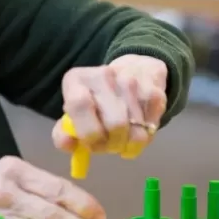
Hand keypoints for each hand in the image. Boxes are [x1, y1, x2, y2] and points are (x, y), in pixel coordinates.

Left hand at [52, 55, 167, 156]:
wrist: (134, 71)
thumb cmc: (96, 101)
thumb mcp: (74, 114)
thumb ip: (64, 134)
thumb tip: (69, 145)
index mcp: (77, 79)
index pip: (80, 104)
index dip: (88, 132)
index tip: (92, 145)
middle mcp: (104, 75)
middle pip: (115, 124)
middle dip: (112, 145)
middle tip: (108, 146)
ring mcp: (131, 81)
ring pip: (136, 131)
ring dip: (129, 143)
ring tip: (121, 136)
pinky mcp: (154, 91)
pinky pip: (151, 128)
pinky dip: (144, 136)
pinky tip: (137, 128)